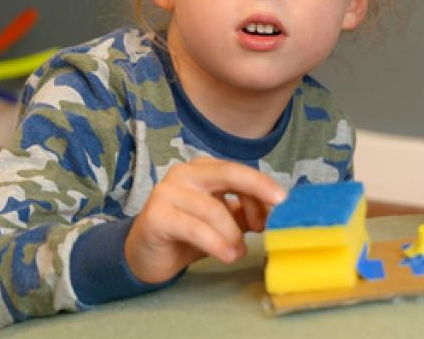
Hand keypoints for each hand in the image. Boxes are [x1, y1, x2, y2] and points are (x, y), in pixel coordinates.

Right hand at [123, 158, 285, 283]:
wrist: (144, 255)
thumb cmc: (187, 234)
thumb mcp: (223, 222)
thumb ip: (245, 213)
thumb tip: (276, 211)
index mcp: (203, 168)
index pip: (238, 171)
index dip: (261, 190)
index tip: (278, 210)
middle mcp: (184, 173)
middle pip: (228, 173)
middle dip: (257, 190)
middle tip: (276, 213)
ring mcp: (167, 191)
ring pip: (213, 208)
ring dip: (233, 234)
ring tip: (238, 252)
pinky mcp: (156, 215)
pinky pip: (195, 228)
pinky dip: (216, 243)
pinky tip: (227, 255)